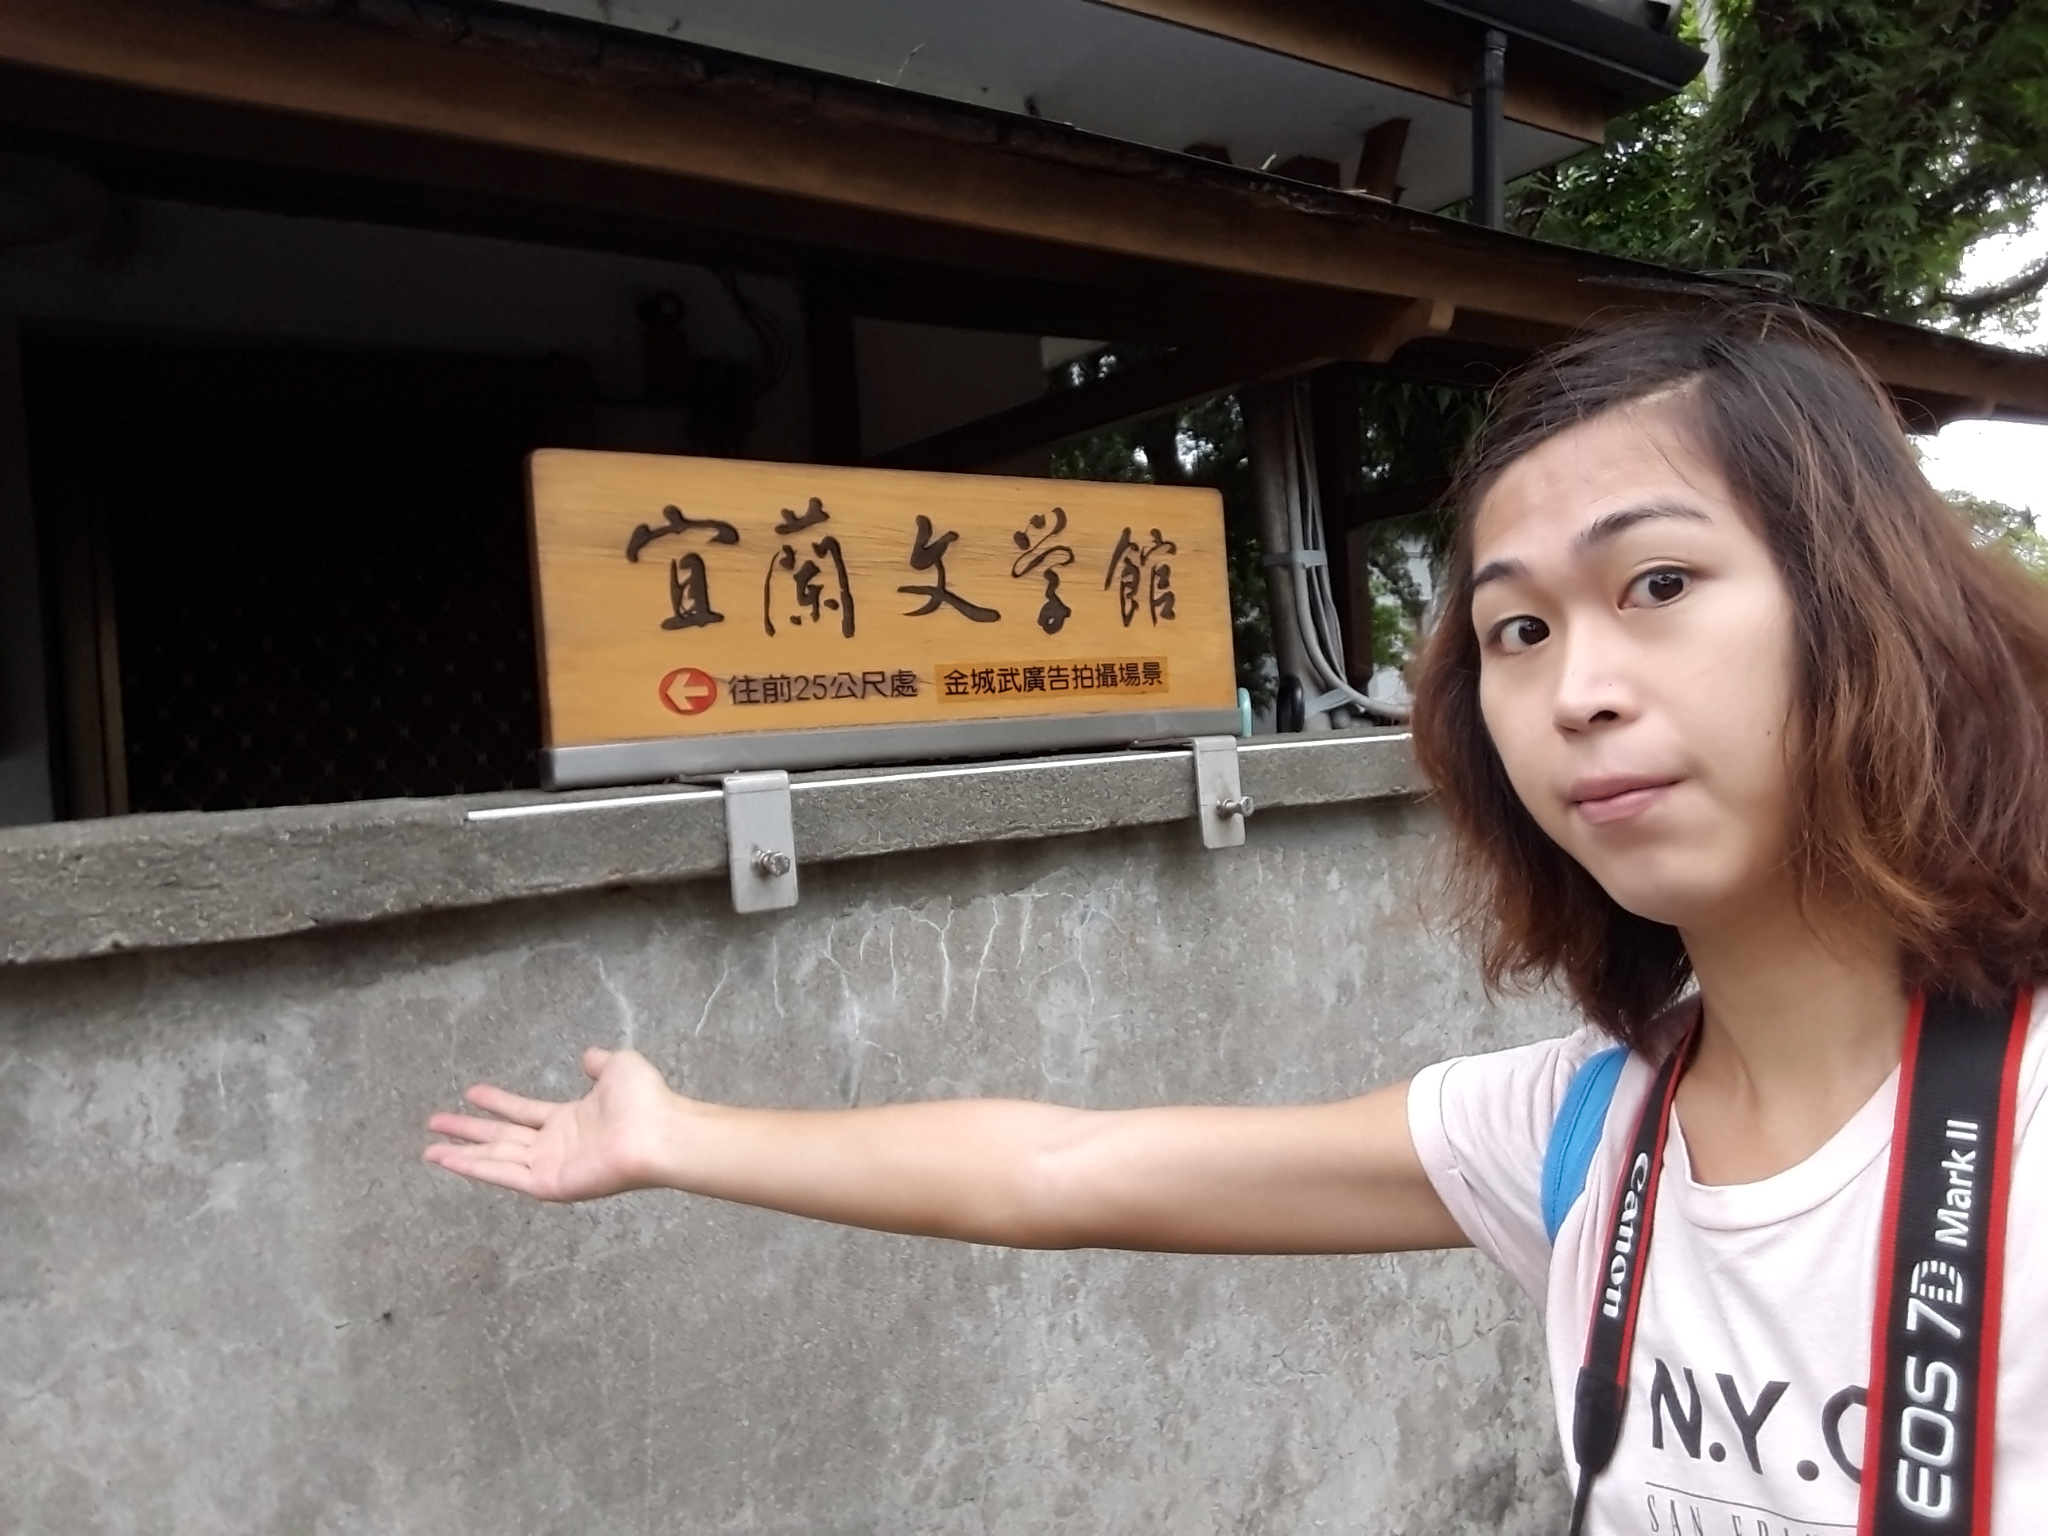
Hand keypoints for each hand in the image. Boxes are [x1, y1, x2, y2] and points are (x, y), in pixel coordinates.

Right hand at [423, 1047, 679, 1201]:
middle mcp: (555, 1146)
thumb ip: (599, 1063)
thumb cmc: (645, 1101)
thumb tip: (589, 1055)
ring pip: (495, 1160)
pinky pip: (505, 1176)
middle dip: (467, 1131)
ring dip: (461, 1155)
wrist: (659, 1132)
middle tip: (433, 1124)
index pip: (523, 1112)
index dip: (497, 1103)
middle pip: (501, 1138)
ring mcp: (550, 1167)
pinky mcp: (548, 1185)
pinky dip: (476, 1169)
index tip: (470, 1093)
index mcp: (569, 1120)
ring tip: (428, 1150)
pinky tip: (452, 1160)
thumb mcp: (618, 1067)